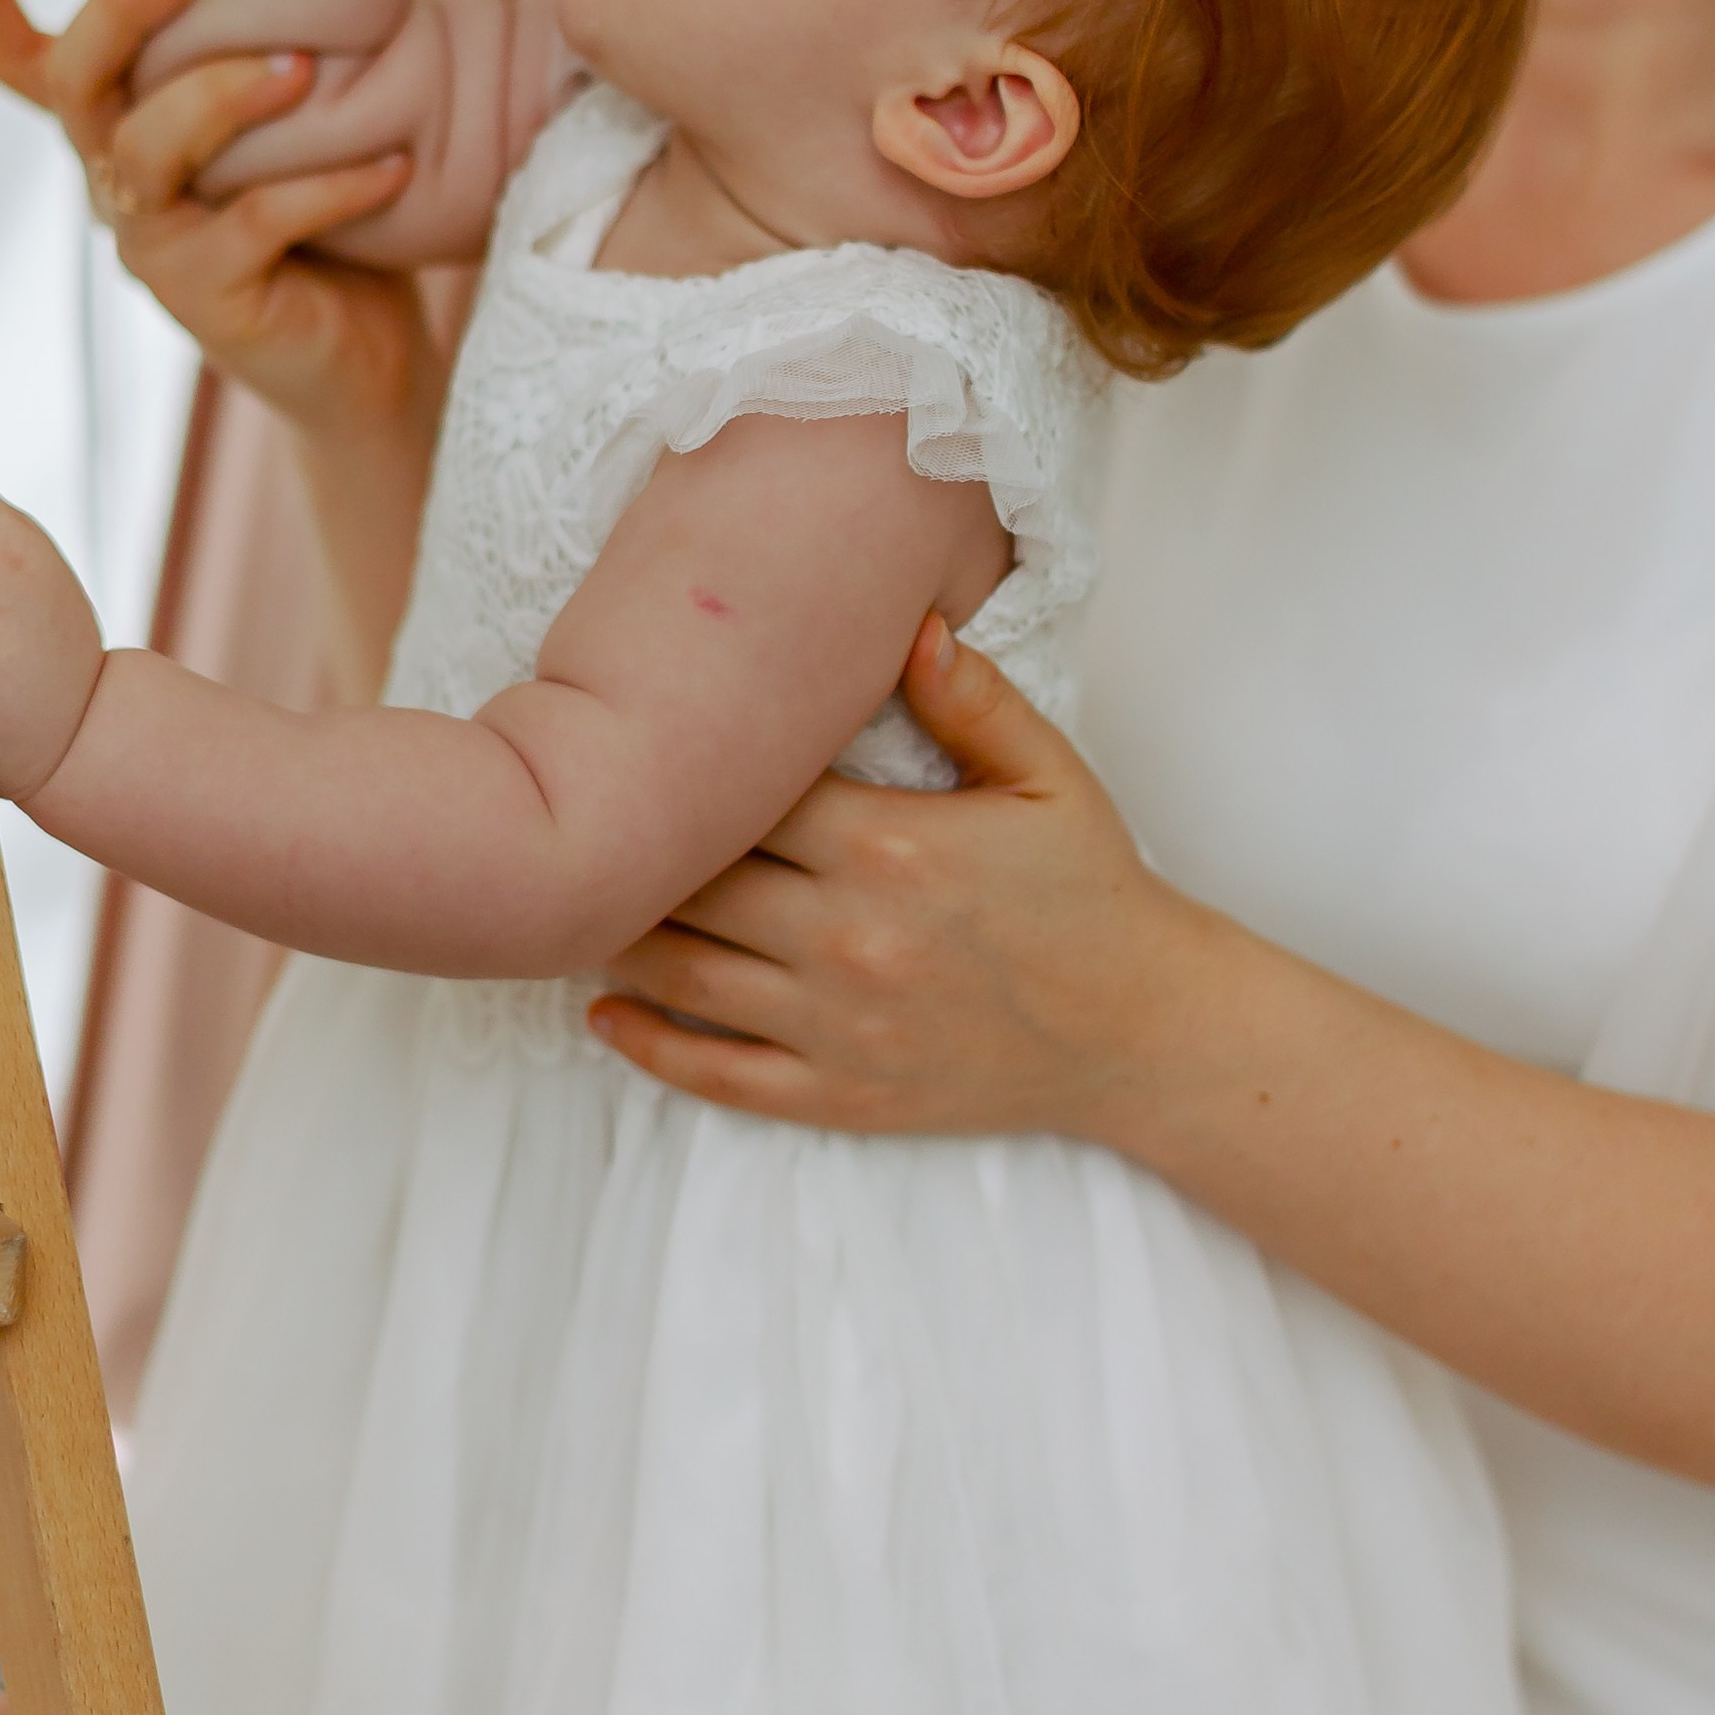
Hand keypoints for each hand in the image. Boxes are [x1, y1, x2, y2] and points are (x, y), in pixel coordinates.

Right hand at [0, 0, 433, 439]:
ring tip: (304, 69)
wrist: (364, 355)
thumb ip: (267, 39)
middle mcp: (118, 181)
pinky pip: (254, 223)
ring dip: (225, 96)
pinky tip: (392, 164)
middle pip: (78, 84)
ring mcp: (154, 244)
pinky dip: (328, 187)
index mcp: (123, 126)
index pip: (23, 65)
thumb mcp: (286, 117)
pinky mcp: (207, 298)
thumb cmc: (327, 216)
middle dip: (120, 10)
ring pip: (151, 152)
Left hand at [588, 614, 1203, 1139]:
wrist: (1141, 1032)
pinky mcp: (839, 1094)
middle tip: (580, 815)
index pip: (745, 793)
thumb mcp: (1049, 774)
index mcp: (889, 845)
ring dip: (617, 937)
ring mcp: (836, 1025)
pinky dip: (647, 1046)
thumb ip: (969, 697)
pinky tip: (603, 1013)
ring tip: (573, 899)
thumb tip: (906, 621)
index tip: (641, 739)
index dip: (686, 767)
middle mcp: (847, 936)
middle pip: (696, 881)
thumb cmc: (1093, 890)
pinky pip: (718, 1074)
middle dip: (633, 848)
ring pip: (684, 975)